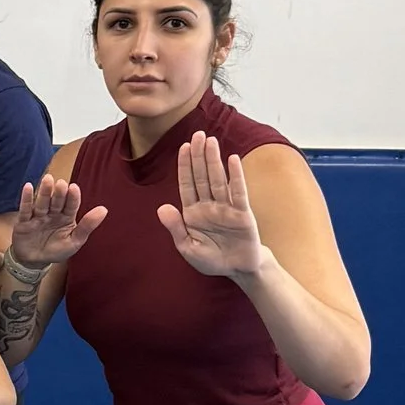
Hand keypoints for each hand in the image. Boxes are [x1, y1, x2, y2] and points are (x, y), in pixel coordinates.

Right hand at [8, 173, 106, 272]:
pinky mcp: (24, 221)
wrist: (34, 261)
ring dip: (44, 192)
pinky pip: (25, 209)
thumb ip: (87, 226)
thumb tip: (104, 209)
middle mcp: (53, 214)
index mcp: (67, 217)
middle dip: (59, 193)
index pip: (71, 205)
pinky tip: (28, 187)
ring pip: (42, 203)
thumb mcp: (74, 241)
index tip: (74, 188)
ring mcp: (38, 216)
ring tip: (47, 180)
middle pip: (57, 202)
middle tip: (61, 183)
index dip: (73, 197)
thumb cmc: (56, 250)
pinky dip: (26, 199)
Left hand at [160, 134, 266, 281]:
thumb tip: (162, 208)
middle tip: (198, 134)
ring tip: (211, 141)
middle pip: (202, 176)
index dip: (185, 166)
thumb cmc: (212, 259)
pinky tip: (232, 160)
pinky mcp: (242, 214)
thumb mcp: (188, 248)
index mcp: (193, 212)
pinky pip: (238, 192)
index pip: (187, 184)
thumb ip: (176, 228)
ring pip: (218, 180)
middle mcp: (209, 206)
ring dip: (214, 160)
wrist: (238, 270)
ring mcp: (226, 208)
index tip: (183, 147)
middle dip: (199, 156)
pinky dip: (235, 176)